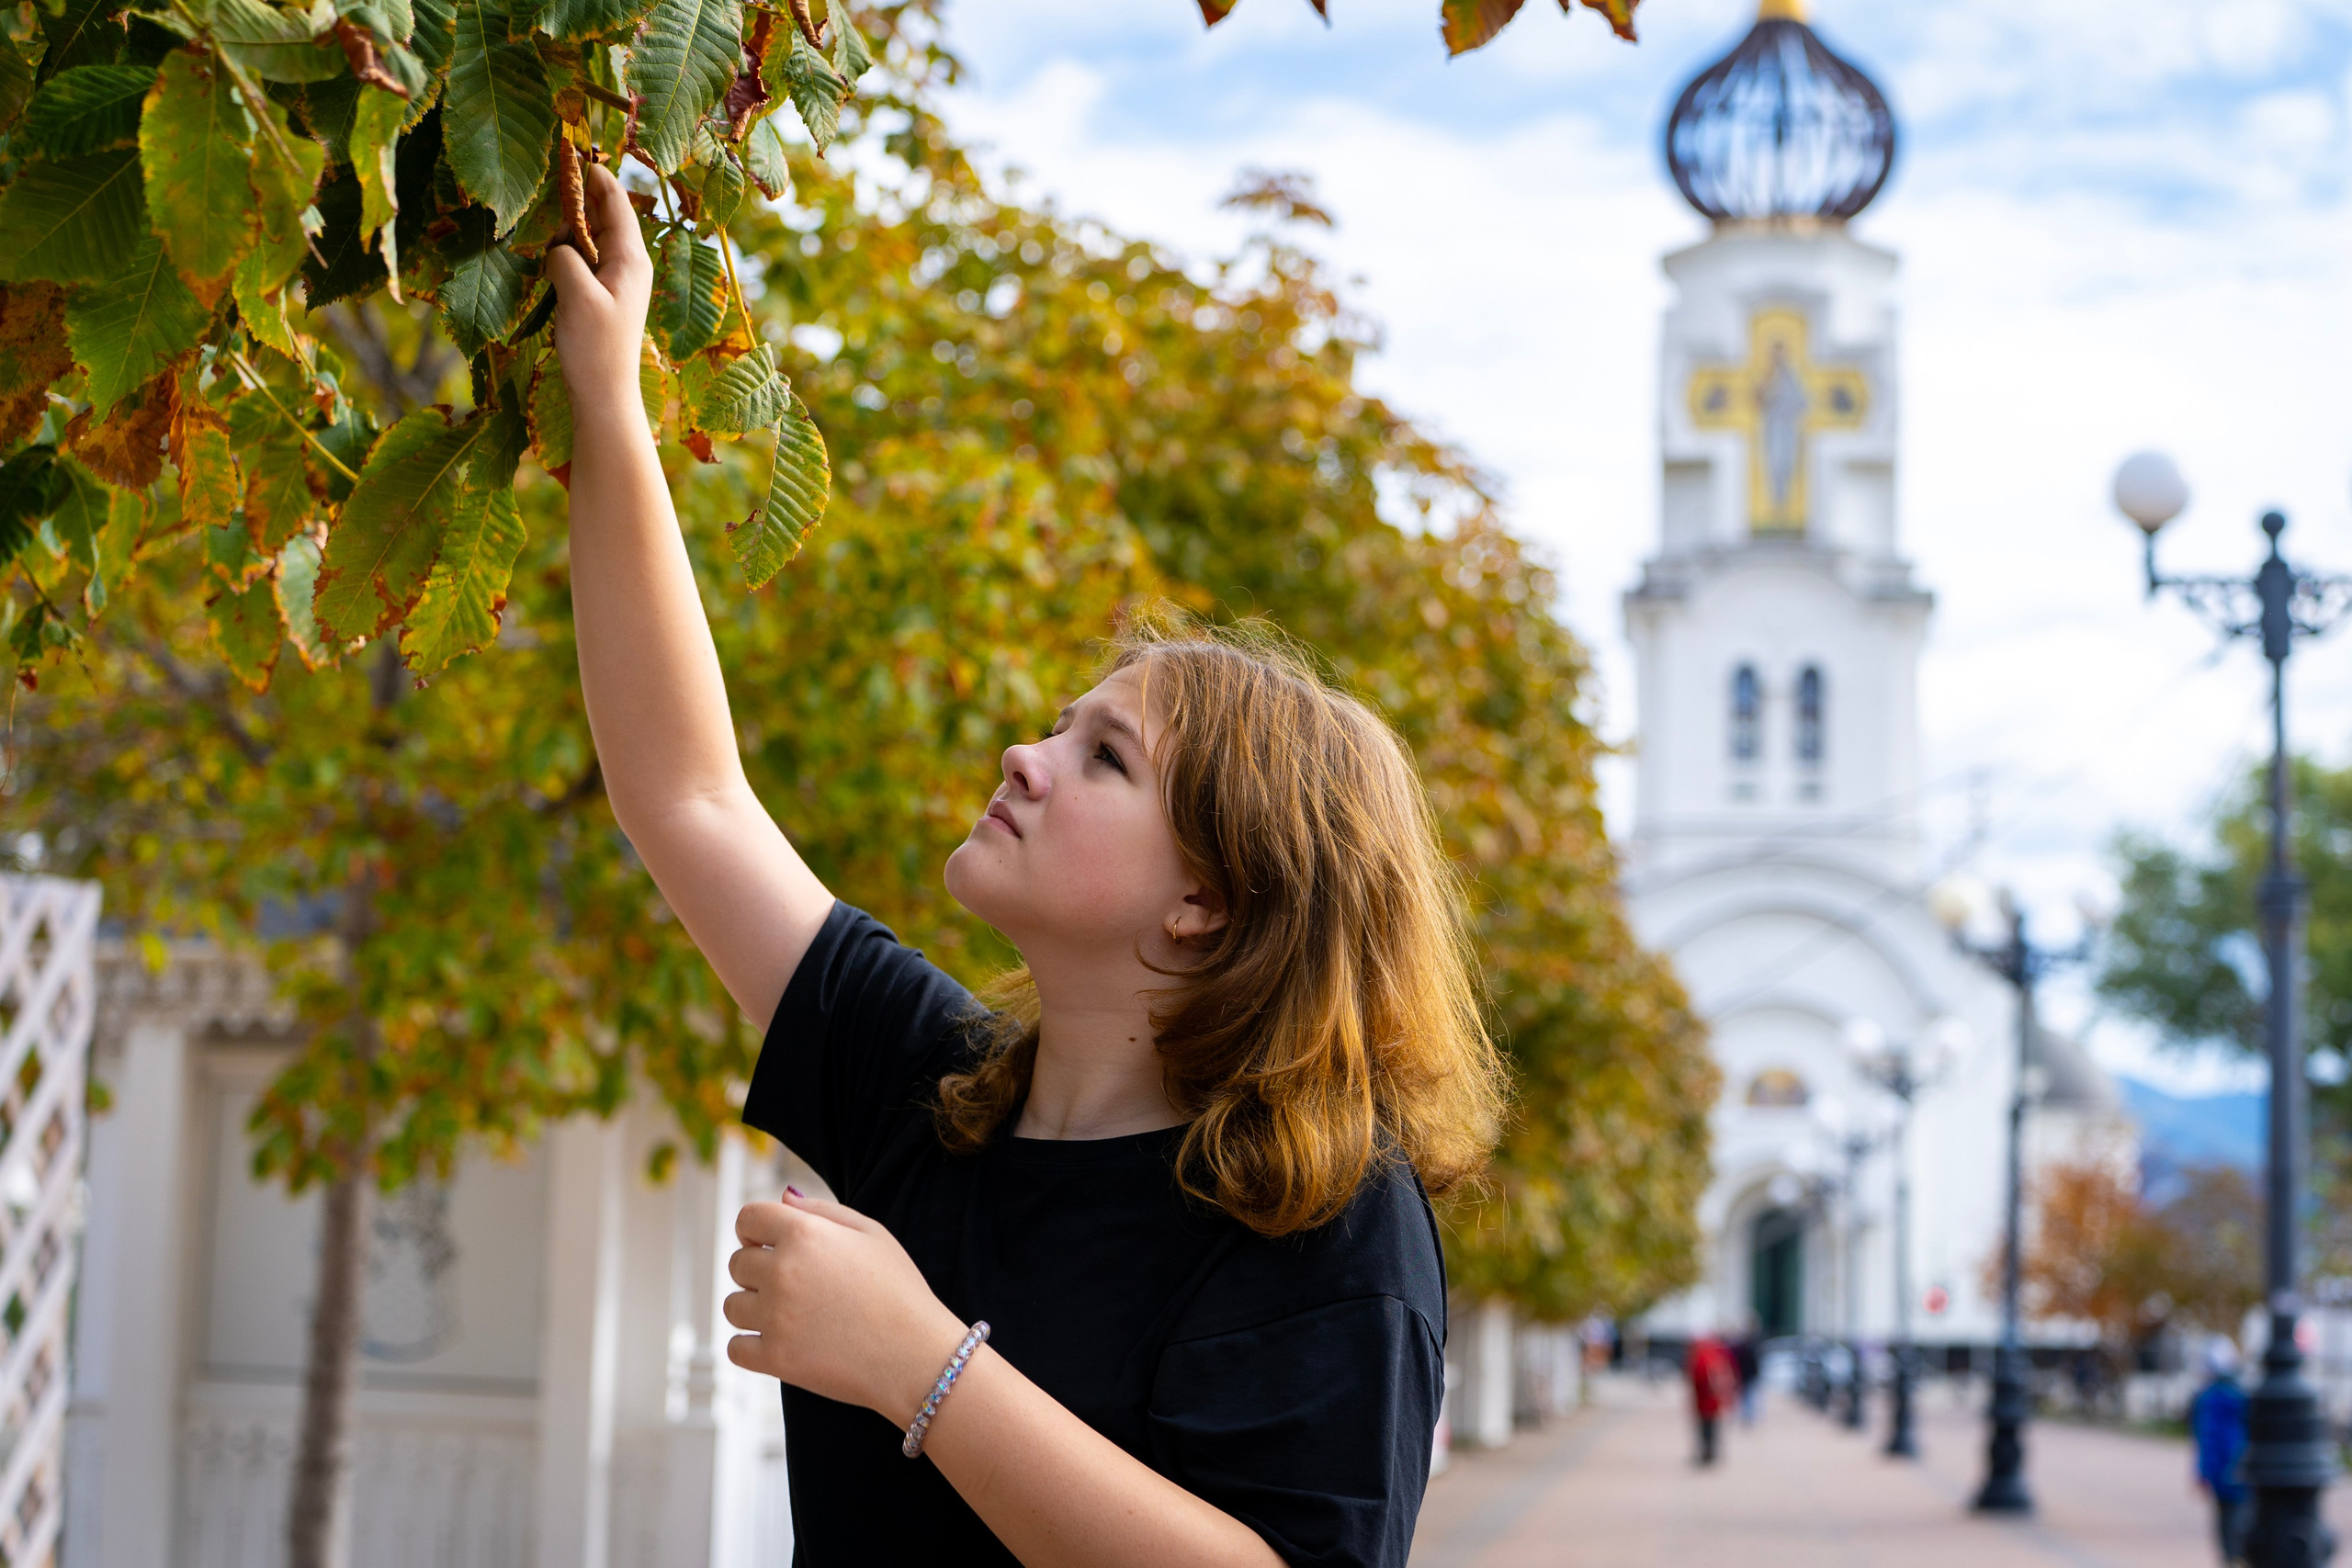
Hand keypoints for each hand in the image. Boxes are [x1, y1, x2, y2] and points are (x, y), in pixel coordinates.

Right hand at [546, 162, 654, 430]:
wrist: (604, 394)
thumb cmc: (596, 349)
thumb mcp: (577, 297)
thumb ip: (565, 259)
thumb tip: (558, 246)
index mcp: (631, 259)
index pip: (617, 203)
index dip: (597, 175)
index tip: (574, 151)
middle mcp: (629, 265)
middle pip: (605, 216)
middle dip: (580, 199)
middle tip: (552, 180)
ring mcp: (617, 281)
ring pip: (592, 238)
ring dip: (570, 228)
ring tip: (548, 225)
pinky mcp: (603, 296)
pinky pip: (585, 260)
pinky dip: (568, 251)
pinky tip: (550, 255)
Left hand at [725, 1189, 970, 1424]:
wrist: (916, 1355)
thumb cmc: (900, 1291)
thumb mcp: (873, 1234)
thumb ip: (823, 1210)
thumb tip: (784, 1197)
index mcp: (805, 1234)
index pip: (747, 1218)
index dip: (755, 1230)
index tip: (769, 1244)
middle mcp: (783, 1271)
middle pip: (737, 1263)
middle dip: (758, 1270)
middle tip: (794, 1285)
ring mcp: (776, 1317)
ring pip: (732, 1306)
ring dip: (753, 1308)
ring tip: (790, 1315)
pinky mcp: (775, 1359)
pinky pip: (735, 1348)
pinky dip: (752, 1347)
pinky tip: (782, 1342)